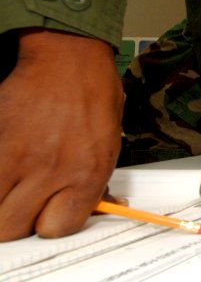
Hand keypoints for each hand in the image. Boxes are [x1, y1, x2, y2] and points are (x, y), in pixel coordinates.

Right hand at [0, 30, 121, 240]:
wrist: (67, 55)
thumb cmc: (93, 93)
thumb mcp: (110, 141)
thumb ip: (97, 179)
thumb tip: (100, 205)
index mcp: (86, 171)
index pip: (58, 227)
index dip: (51, 223)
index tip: (48, 213)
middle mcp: (51, 168)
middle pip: (14, 227)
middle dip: (15, 222)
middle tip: (21, 203)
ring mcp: (17, 155)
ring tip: (9, 189)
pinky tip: (4, 167)